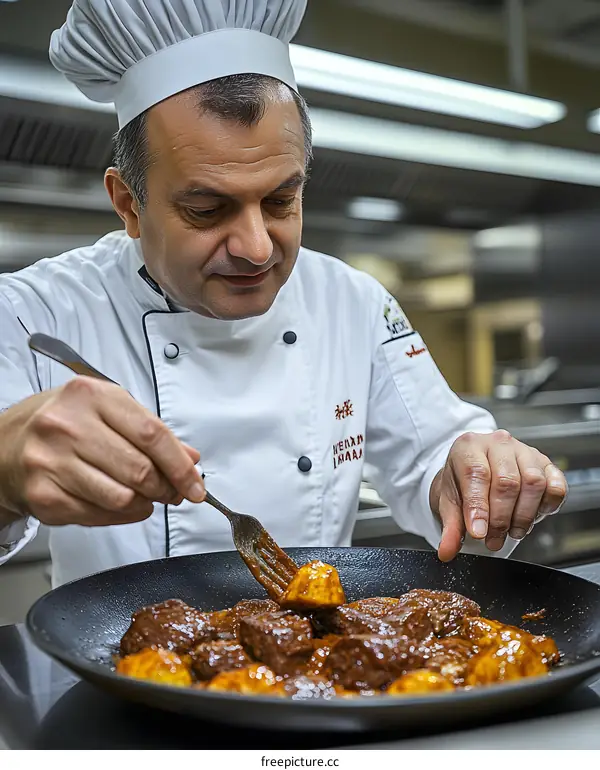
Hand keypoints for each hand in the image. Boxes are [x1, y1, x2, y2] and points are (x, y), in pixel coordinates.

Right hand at [0, 377, 204, 525]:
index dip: (180, 466)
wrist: (9, 443)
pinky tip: (122, 505)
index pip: (152, 435)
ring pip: (122, 497)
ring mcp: (52, 462)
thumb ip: (152, 433)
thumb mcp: (109, 411)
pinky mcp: (44, 496)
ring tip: (145, 498)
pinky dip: (122, 516)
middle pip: (139, 469)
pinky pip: (100, 515)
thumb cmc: (67, 423)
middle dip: (166, 488)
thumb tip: (191, 460)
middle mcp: (68, 425)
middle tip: (172, 492)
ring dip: (144, 504)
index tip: (195, 485)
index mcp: (92, 396)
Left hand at [430, 430, 567, 561]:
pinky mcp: (546, 463)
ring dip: (524, 516)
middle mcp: (498, 443)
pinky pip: (556, 486)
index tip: (479, 533)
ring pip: (534, 483)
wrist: (476, 471)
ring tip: (511, 531)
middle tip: (494, 540)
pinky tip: (531, 516)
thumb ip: (449, 528)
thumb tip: (447, 551)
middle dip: (501, 518)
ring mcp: (525, 451)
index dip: (480, 507)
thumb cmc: (462, 483)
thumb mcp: (449, 503)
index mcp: (469, 446)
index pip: (477, 474)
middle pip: (508, 481)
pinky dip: (547, 506)